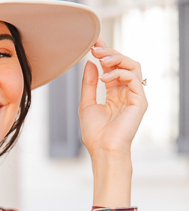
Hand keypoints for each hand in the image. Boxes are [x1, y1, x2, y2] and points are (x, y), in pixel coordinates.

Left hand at [80, 37, 147, 159]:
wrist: (103, 150)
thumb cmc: (95, 134)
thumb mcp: (87, 104)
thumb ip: (89, 84)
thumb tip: (90, 63)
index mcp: (115, 94)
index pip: (113, 68)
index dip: (105, 54)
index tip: (94, 43)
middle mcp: (127, 93)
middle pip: (124, 63)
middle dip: (109, 53)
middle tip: (95, 48)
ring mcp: (135, 96)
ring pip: (132, 66)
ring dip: (116, 59)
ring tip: (101, 59)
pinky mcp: (140, 100)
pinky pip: (133, 77)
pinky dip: (119, 73)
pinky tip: (105, 77)